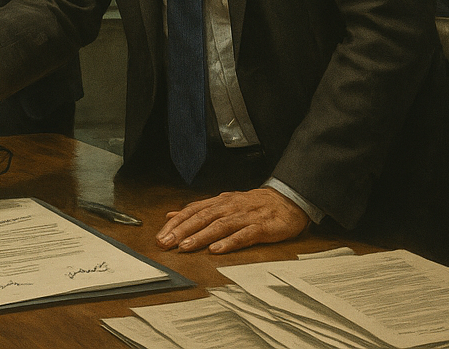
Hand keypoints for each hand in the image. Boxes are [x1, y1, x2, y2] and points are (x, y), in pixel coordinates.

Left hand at [156, 187, 309, 253]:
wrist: (288, 199)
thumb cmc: (254, 204)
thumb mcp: (224, 204)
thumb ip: (199, 210)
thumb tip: (172, 215)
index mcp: (219, 202)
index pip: (192, 211)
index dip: (175, 223)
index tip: (160, 236)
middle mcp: (230, 207)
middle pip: (202, 218)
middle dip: (182, 230)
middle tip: (165, 243)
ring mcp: (245, 216)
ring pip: (219, 226)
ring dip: (200, 236)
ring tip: (185, 246)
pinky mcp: (261, 227)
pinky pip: (243, 235)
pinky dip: (229, 242)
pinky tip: (217, 250)